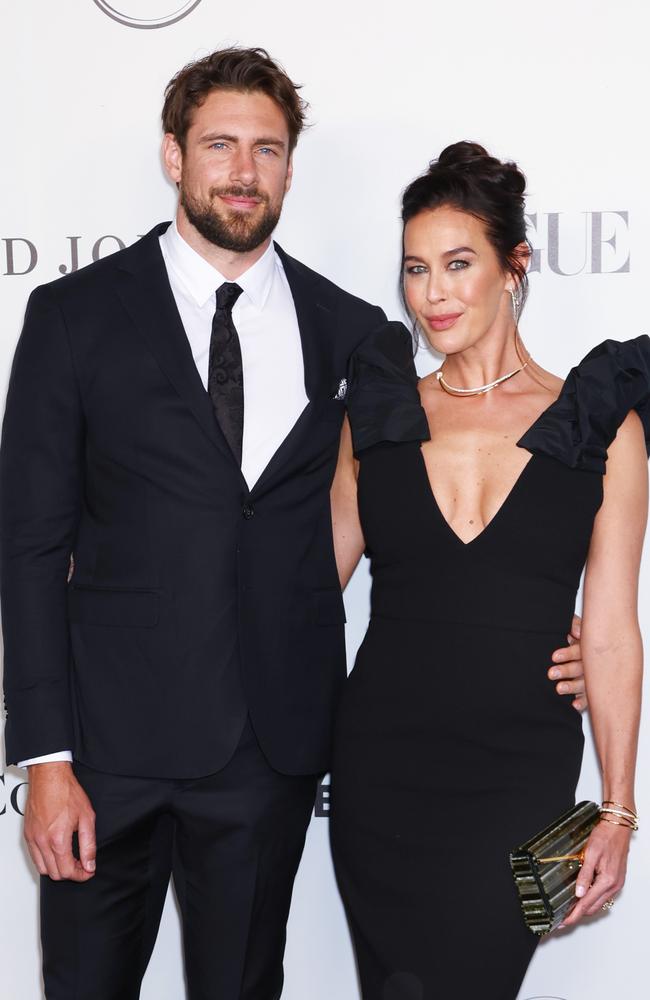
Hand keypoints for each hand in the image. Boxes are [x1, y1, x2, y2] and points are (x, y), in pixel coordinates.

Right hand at [24, 762, 95, 881]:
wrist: (49, 777)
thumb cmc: (67, 792)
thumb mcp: (87, 817)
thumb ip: (89, 844)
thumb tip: (90, 864)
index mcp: (58, 839)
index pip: (67, 871)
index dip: (81, 875)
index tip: (88, 870)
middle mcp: (42, 842)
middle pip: (54, 874)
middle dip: (70, 872)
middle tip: (81, 863)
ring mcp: (32, 839)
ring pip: (42, 869)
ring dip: (57, 868)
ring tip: (69, 857)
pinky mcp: (27, 834)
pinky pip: (34, 857)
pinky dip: (46, 860)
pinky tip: (56, 850)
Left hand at [548, 614, 586, 711]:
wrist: (597, 645)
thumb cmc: (580, 635)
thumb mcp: (578, 626)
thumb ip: (575, 625)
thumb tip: (578, 633)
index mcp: (587, 647)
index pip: (579, 650)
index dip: (567, 653)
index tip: (554, 656)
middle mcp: (591, 663)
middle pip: (580, 668)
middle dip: (566, 671)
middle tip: (551, 673)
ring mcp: (593, 677)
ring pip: (584, 683)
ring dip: (572, 686)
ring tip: (559, 689)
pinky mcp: (592, 689)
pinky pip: (590, 697)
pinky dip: (583, 702)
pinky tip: (575, 705)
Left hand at [559, 820, 630, 927]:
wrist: (618, 828)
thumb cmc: (605, 837)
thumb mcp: (591, 854)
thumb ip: (584, 875)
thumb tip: (578, 893)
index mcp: (607, 881)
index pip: (586, 904)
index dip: (574, 915)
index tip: (564, 922)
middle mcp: (613, 886)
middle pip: (593, 908)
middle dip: (578, 915)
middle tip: (563, 918)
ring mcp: (616, 884)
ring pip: (598, 903)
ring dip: (585, 908)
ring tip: (570, 910)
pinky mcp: (616, 880)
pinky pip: (602, 896)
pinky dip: (592, 900)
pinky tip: (583, 898)